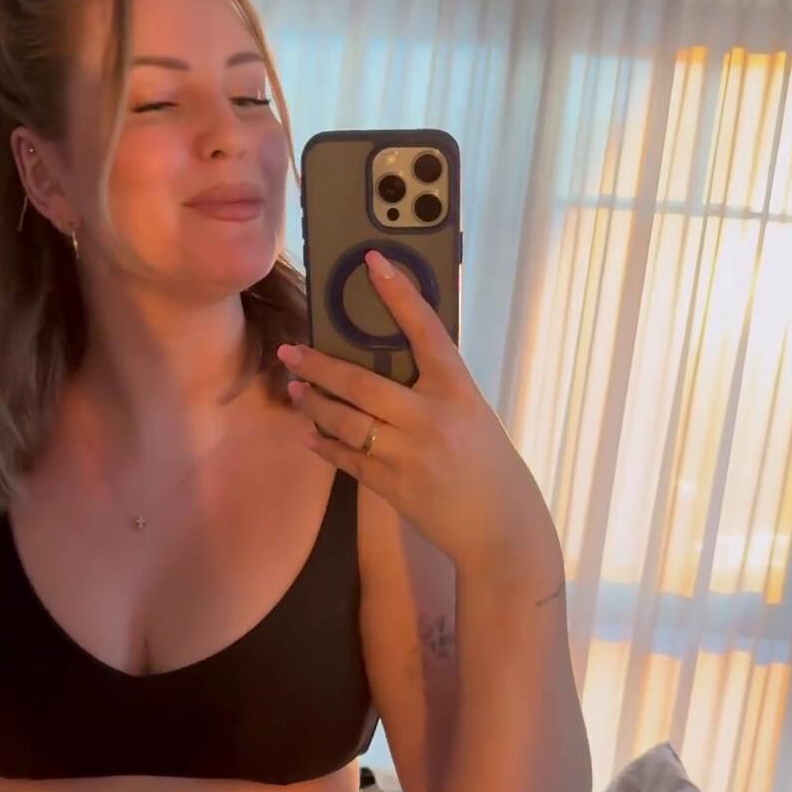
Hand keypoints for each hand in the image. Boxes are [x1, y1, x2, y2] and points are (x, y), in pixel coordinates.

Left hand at [280, 250, 559, 581]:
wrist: (501, 530)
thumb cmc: (490, 468)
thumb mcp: (473, 417)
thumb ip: (437, 392)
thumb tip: (390, 368)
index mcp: (458, 392)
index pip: (426, 330)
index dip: (399, 293)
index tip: (373, 261)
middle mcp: (431, 419)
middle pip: (362, 383)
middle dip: (320, 365)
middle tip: (290, 350)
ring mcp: (409, 455)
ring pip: (346, 421)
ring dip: (313, 403)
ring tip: (293, 388)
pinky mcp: (392, 487)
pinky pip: (347, 459)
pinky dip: (324, 444)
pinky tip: (308, 433)